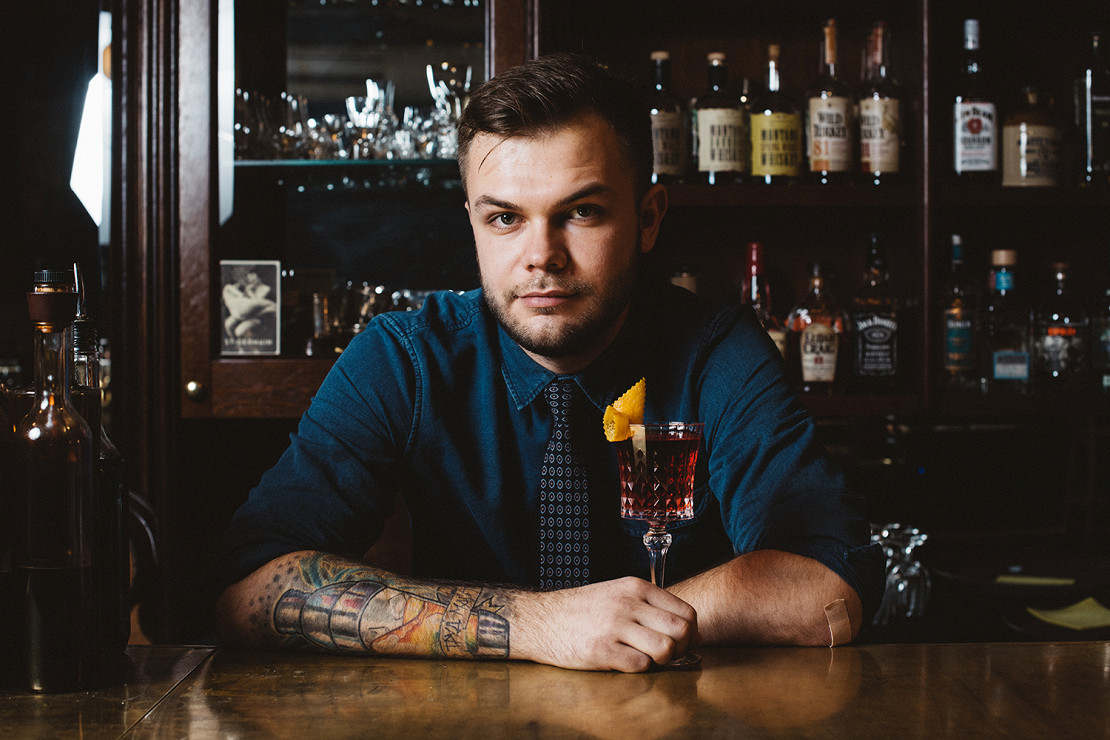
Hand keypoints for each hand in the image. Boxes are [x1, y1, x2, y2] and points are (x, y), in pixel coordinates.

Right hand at [514, 576, 696, 672]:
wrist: (542, 619)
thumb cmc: (583, 609)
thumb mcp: (618, 592)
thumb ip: (649, 605)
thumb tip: (686, 628)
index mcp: (636, 588)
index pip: (686, 612)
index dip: (690, 632)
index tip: (681, 642)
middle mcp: (628, 604)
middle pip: (681, 631)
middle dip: (680, 648)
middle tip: (666, 654)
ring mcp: (614, 626)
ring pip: (665, 649)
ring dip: (660, 660)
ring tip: (646, 657)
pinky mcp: (601, 650)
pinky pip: (640, 665)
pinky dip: (638, 668)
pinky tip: (625, 660)